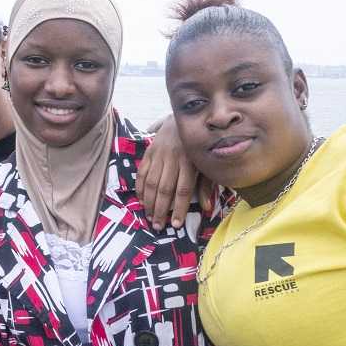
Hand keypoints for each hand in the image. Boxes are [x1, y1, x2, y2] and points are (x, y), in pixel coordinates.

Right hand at [136, 114, 212, 229]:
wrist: (184, 120)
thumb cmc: (198, 148)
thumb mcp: (207, 165)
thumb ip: (206, 185)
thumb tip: (207, 208)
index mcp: (190, 162)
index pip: (183, 190)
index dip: (179, 208)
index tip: (176, 224)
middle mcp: (173, 158)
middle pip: (165, 189)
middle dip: (160, 210)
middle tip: (158, 226)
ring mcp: (159, 154)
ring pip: (151, 182)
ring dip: (148, 201)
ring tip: (148, 216)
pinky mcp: (149, 151)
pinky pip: (142, 172)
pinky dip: (139, 187)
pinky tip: (140, 200)